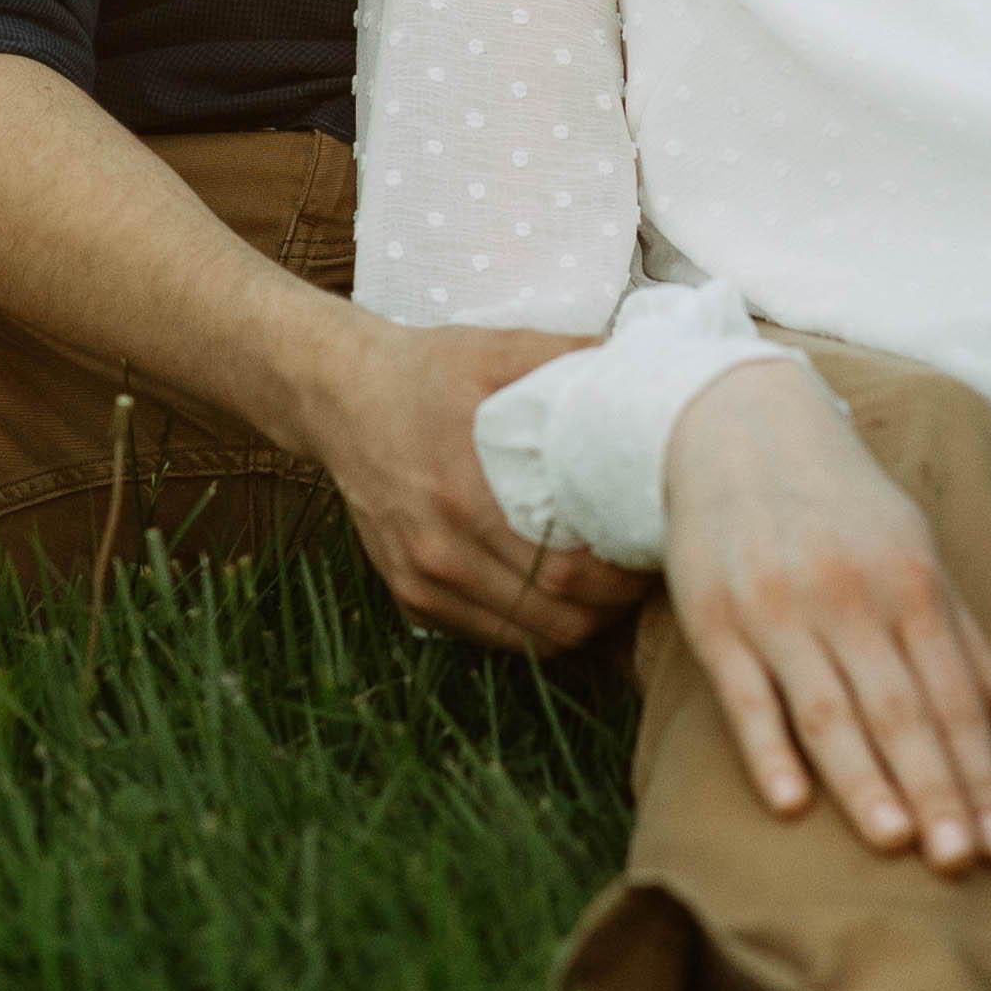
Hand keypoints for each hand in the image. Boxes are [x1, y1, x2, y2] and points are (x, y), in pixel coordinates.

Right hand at [301, 317, 650, 656]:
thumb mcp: (498, 351)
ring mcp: (420, 580)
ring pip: (526, 639)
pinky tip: (554, 594)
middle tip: (640, 577)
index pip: (565, 572)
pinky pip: (488, 635)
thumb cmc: (425, 373)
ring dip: (578, 625)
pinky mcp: (409, 594)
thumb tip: (643, 364)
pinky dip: (532, 626)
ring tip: (606, 590)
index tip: (651, 552)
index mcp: (465, 495)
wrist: (340, 397)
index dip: (620, 578)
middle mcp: (439, 551)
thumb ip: (571, 358)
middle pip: (554, 618)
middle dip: (611, 608)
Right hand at [657, 357, 990, 873]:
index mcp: (910, 583)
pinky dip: (767, 749)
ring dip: (863, 779)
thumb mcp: (917, 556)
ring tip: (897, 841)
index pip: (954, 695)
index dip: (978, 771)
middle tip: (962, 862)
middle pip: (900, 709)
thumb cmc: (843, 506)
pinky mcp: (716, 622)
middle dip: (935, 788)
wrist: (741, 429)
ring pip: (828, 710)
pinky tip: (790, 803)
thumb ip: (971, 647)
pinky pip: (745, 696)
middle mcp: (850, 597)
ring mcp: (779, 610)